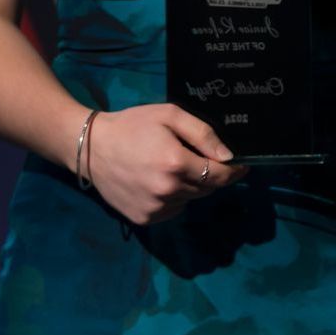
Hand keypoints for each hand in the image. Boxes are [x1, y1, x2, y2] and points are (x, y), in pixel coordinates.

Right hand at [87, 104, 247, 224]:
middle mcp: (168, 191)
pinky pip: (172, 210)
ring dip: (190, 187)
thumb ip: (202, 133)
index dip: (234, 172)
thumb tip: (228, 156)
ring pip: (190, 200)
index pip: (218, 175)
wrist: (92, 148)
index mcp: (176, 163)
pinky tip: (158, 181)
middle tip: (198, 159)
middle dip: (210, 175)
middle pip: (206, 189)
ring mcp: (155, 208)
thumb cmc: (133, 125)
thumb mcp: (169, 115)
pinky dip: (174, 198)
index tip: (243, 166)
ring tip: (172, 167)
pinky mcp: (143, 219)